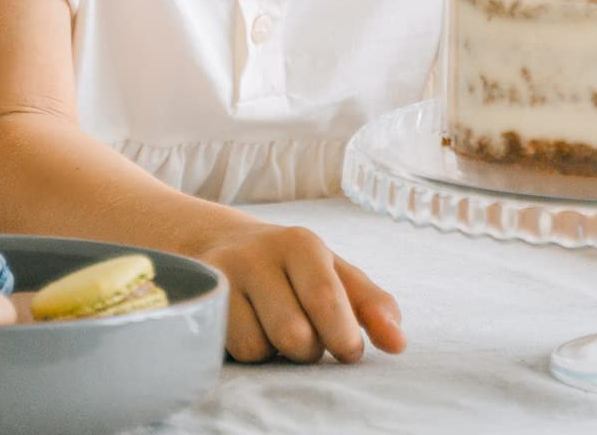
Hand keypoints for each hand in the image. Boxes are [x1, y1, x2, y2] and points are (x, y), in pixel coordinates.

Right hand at [190, 218, 407, 363]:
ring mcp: (223, 275)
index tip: (349, 351)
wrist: (223, 246)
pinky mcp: (197, 301)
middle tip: (304, 334)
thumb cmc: (292, 270)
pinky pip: (230, 352)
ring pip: (260, 349)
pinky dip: (245, 352)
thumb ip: (371, 305)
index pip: (327, 299)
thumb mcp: (334, 275)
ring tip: (270, 326)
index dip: (342, 337)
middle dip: (307, 349)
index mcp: (303, 244)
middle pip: (295, 335)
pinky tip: (246, 328)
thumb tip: (399, 344)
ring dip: (273, 352)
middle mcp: (260, 253)